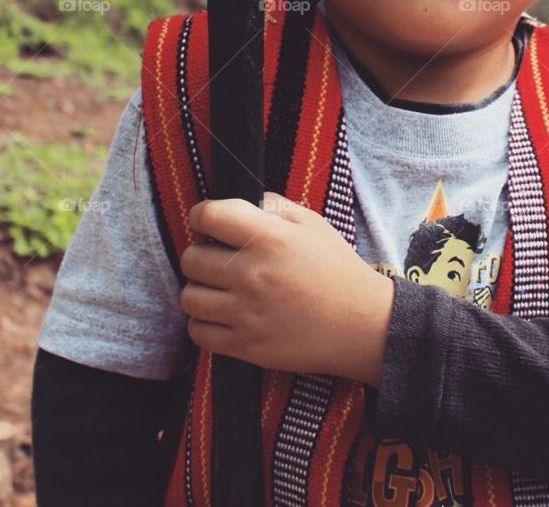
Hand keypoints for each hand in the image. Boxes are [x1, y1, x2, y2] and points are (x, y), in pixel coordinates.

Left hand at [180, 192, 394, 382]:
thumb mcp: (313, 224)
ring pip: (189, 297)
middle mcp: (253, 274)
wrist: (359, 324)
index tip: (207, 221)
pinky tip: (223, 314)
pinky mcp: (245, 346)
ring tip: (219, 288)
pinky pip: (198, 332)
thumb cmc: (336, 269)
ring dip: (199, 289)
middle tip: (218, 257)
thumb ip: (275, 206)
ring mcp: (246, 313)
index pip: (209, 216)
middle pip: (191, 258)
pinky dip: (204, 323)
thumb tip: (244, 202)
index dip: (202, 215)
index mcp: (270, 238)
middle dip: (200, 253)